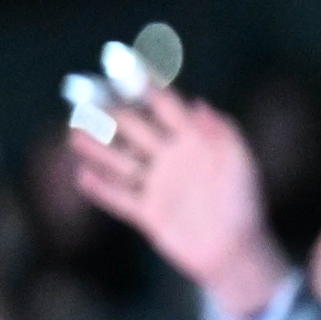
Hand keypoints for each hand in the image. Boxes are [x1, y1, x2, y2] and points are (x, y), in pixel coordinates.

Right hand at [67, 90, 289, 319]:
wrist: (238, 252)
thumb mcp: (242, 165)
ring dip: (97, 148)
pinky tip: (82, 175)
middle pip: (135, 130)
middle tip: (83, 97)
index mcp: (195, 142)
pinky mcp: (149, 214)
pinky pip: (120, 199)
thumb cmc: (246, 204)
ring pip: (121, 162)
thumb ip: (225, 134)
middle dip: (111, 114)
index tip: (124, 67)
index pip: (168, 107)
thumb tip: (201, 103)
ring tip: (74, 132)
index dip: (147, 87)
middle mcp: (171, 159)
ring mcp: (157, 186)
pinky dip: (101, 189)